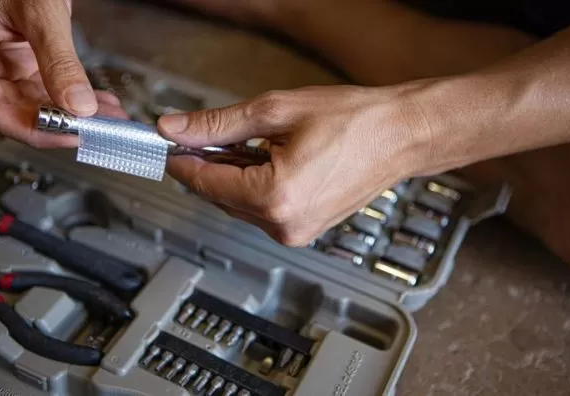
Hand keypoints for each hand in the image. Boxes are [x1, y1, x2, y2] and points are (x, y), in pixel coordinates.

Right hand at [0, 0, 125, 145]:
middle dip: (63, 123)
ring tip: (109, 118)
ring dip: (75, 113)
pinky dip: (73, 95)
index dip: (35, 129)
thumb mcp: (37, 13)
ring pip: (36, 102)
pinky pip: (45, 86)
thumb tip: (80, 104)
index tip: (73, 135)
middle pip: (17, 112)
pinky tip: (100, 103)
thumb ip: (58, 60)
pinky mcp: (19, 58)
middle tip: (100, 129)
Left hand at [158, 84, 431, 245]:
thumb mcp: (276, 112)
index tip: (169, 144)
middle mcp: (284, 224)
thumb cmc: (355, 122)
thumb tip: (176, 128)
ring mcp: (295, 232)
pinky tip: (263, 160)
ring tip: (245, 143)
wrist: (400, 136)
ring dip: (231, 176)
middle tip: (202, 135)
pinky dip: (252, 186)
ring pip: (239, 205)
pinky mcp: (304, 230)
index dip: (182, 161)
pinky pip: (261, 210)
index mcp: (275, 197)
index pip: (205, 182)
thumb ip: (218, 125)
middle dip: (207, 166)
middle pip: (219, 197)